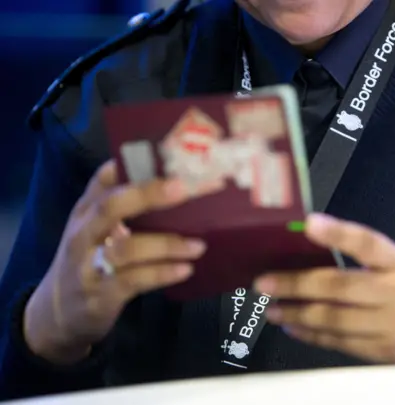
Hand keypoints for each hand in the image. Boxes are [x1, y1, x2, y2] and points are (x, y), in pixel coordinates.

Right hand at [24, 161, 206, 363]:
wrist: (56, 313)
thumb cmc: (88, 260)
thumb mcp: (95, 229)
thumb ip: (122, 206)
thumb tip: (169, 178)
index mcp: (86, 211)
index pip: (104, 179)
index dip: (133, 164)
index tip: (167, 156)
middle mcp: (84, 233)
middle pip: (111, 206)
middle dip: (148, 194)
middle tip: (184, 188)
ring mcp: (90, 265)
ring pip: (127, 248)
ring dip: (167, 244)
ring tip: (198, 245)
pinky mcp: (102, 294)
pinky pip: (135, 280)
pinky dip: (162, 273)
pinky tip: (185, 269)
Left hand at [254, 214, 394, 363]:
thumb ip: (360, 258)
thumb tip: (304, 247)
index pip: (369, 244)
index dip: (339, 233)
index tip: (308, 223)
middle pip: (341, 286)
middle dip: (297, 284)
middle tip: (264, 282)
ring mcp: (390, 326)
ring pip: (334, 318)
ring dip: (296, 312)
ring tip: (271, 307)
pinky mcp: (380, 352)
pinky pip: (337, 342)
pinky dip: (310, 334)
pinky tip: (291, 325)